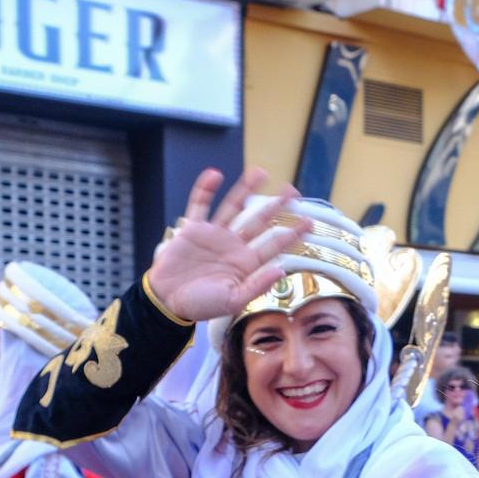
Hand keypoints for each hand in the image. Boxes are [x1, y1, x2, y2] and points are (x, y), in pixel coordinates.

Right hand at [146, 168, 301, 324]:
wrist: (168, 302)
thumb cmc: (201, 305)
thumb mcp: (233, 301)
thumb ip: (257, 286)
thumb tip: (282, 269)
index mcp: (246, 264)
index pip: (273, 245)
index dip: (291, 234)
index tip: (310, 223)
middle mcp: (233, 246)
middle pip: (259, 221)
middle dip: (276, 206)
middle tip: (294, 191)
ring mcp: (213, 235)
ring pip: (233, 207)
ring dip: (245, 189)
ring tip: (260, 172)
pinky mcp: (192, 230)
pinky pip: (199, 205)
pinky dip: (205, 189)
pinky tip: (215, 174)